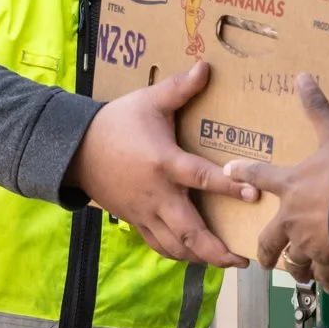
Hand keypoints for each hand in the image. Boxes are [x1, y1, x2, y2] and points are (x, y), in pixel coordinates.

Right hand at [66, 61, 257, 267]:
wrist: (75, 150)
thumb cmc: (116, 123)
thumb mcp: (148, 101)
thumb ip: (179, 88)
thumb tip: (206, 66)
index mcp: (164, 162)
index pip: (201, 178)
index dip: (229, 186)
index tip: (253, 195)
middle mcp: (157, 193)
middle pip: (189, 230)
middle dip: (216, 249)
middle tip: (242, 257)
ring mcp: (145, 211)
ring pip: (175, 244)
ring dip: (201, 257)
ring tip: (226, 261)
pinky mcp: (135, 220)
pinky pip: (158, 244)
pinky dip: (178, 253)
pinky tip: (195, 256)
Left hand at [225, 74, 328, 288]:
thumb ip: (317, 108)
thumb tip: (302, 76)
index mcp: (289, 186)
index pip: (258, 177)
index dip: (242, 173)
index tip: (227, 172)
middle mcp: (291, 218)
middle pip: (269, 239)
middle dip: (265, 249)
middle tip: (262, 255)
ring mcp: (308, 242)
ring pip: (294, 262)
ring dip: (295, 267)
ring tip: (297, 272)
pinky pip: (324, 274)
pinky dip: (327, 279)